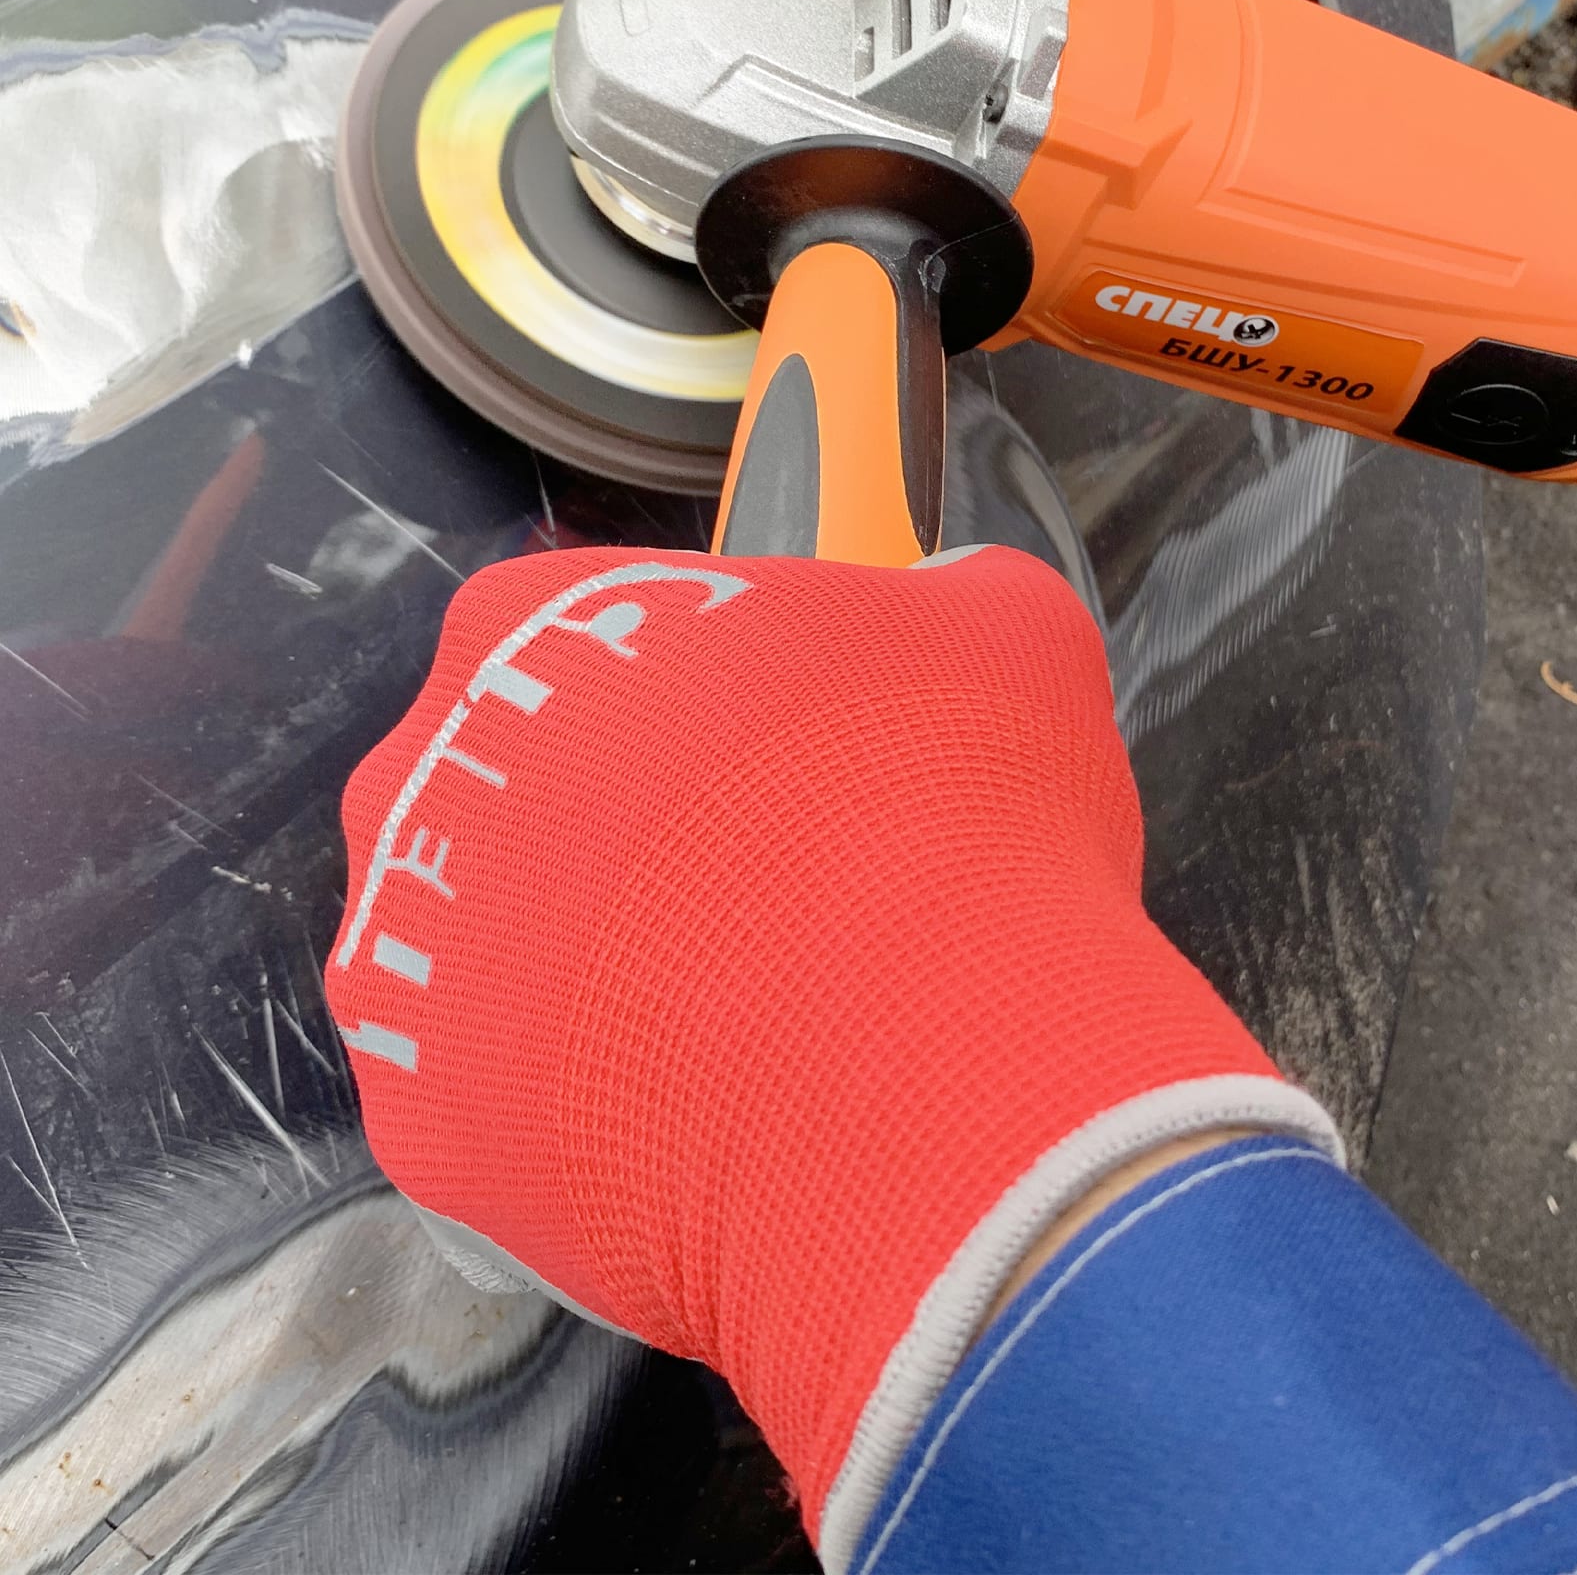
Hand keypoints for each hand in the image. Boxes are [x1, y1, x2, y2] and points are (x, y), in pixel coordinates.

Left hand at [325, 544, 1335, 1562]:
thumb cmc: (954, 822)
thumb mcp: (1006, 636)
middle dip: (641, 842)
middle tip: (785, 887)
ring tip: (764, 1016)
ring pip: (505, 967)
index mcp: (529, 626)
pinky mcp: (431, 1139)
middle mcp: (418, 786)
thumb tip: (953, 616)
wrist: (929, 1085)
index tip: (795, 753)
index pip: (596, 637)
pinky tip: (720, 1115)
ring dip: (609, 981)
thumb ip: (946, 604)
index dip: (713, 696)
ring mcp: (402, 977)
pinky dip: (601, 1117)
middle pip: (529, 804)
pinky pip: (514, 1115)